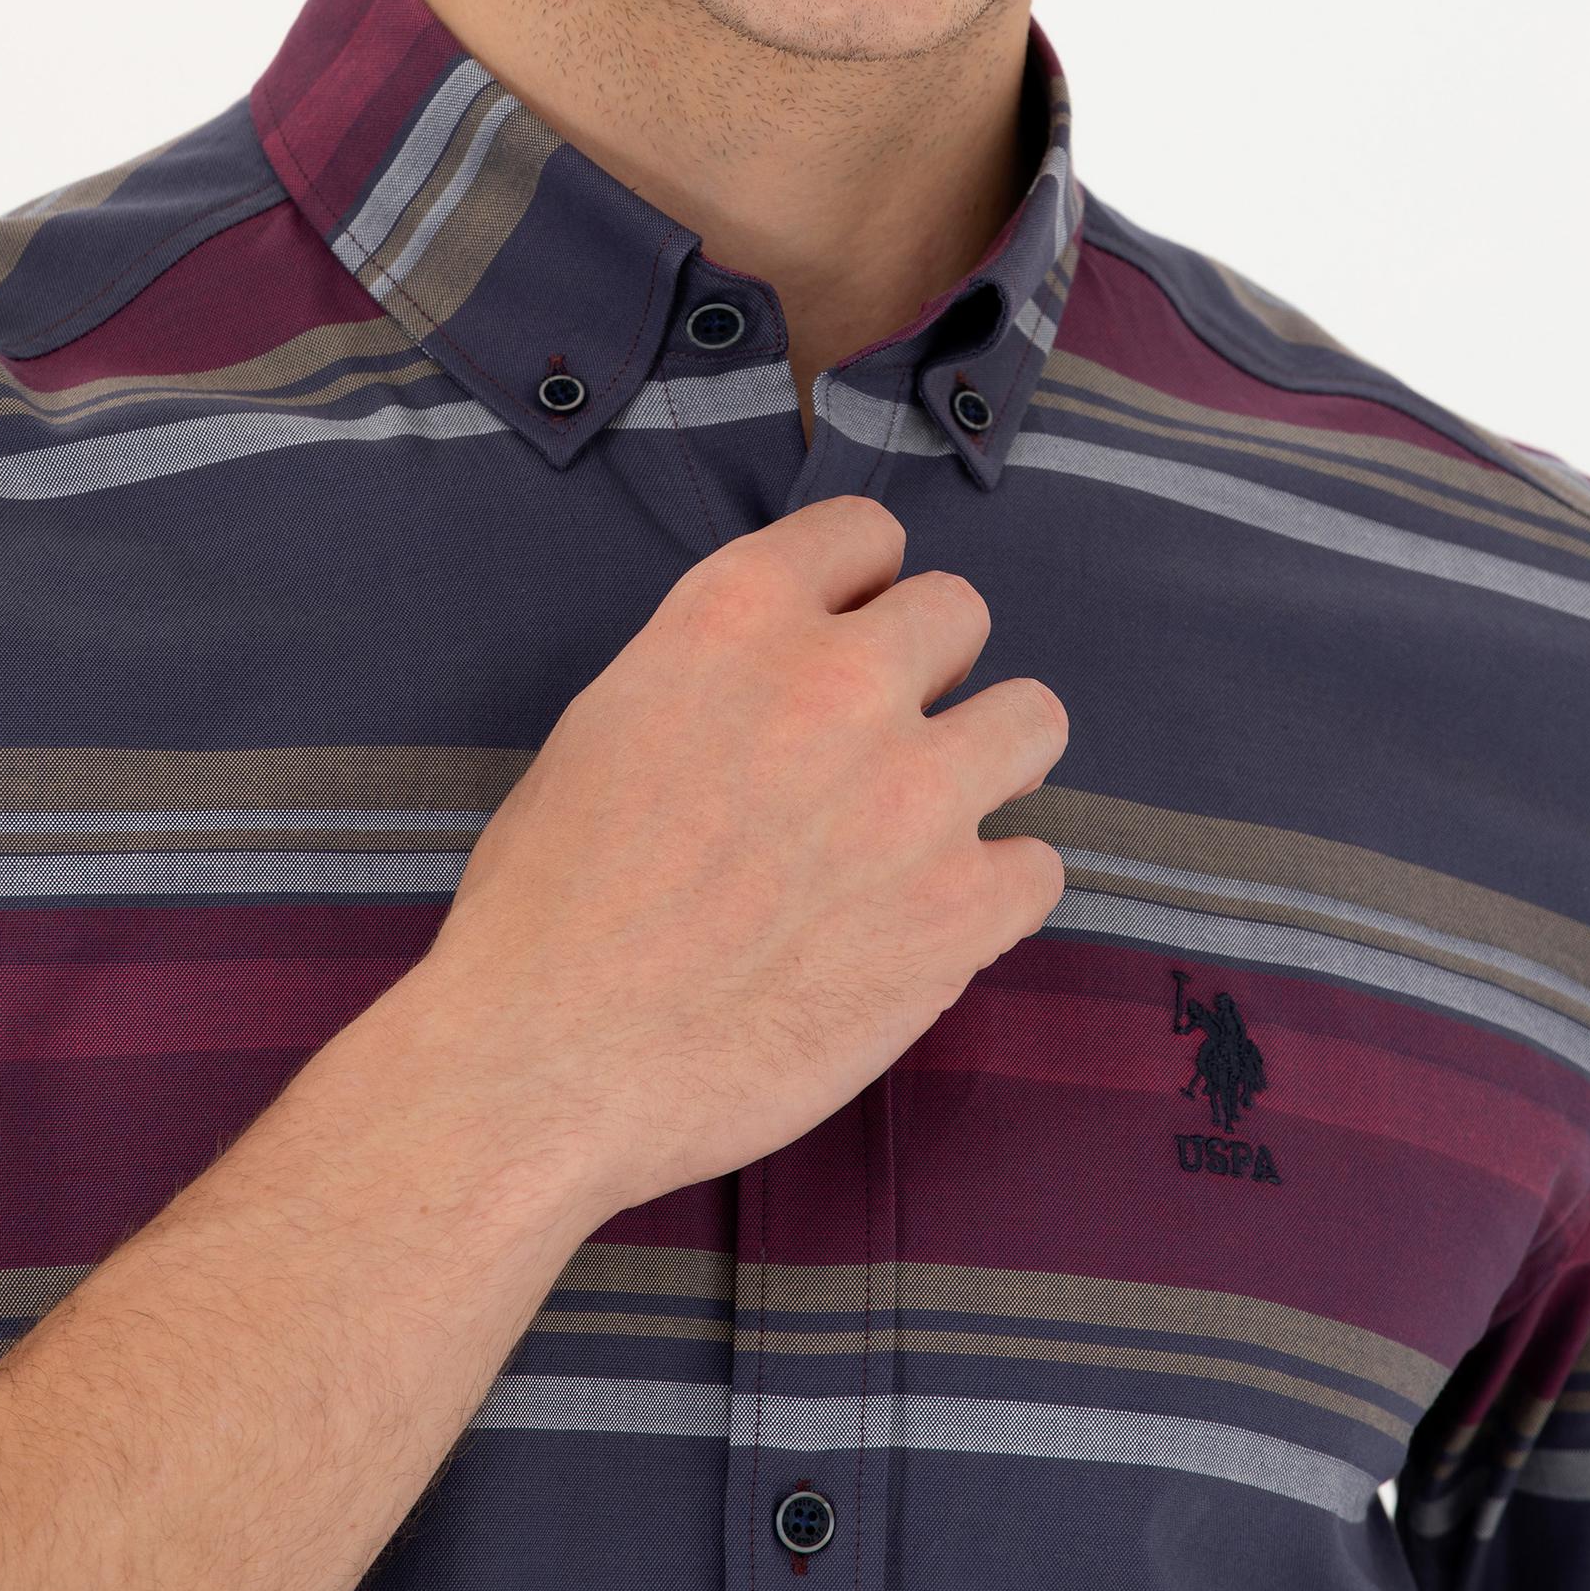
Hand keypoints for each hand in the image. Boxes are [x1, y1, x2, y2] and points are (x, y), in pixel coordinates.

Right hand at [415, 494, 1067, 1221]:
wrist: (548, 1060)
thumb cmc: (550, 905)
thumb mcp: (610, 721)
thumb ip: (718, 672)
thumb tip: (787, 675)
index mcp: (737, 616)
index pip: (863, 530)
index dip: (860, 587)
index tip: (849, 631)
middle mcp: (839, 680)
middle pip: (960, 611)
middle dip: (928, 670)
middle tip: (881, 743)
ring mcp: (913, 792)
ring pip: (1034, 718)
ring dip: (990, 762)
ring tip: (934, 819)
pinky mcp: (959, 908)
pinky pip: (1041, 866)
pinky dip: (996, 895)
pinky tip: (934, 924)